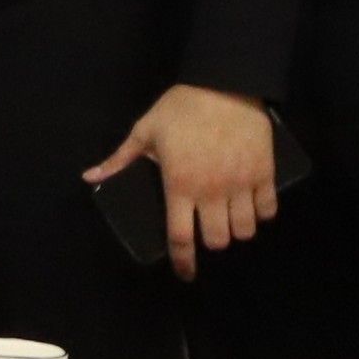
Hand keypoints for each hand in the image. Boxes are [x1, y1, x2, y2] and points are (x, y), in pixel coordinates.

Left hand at [90, 83, 279, 275]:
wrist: (224, 84)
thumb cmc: (180, 109)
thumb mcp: (144, 132)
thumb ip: (120, 160)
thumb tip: (89, 177)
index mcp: (179, 186)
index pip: (180, 237)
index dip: (183, 262)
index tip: (185, 274)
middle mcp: (211, 192)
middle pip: (216, 240)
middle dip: (211, 243)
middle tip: (206, 232)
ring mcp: (241, 184)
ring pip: (244, 230)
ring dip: (236, 231)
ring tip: (229, 222)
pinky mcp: (264, 173)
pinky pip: (268, 209)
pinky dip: (261, 215)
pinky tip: (253, 209)